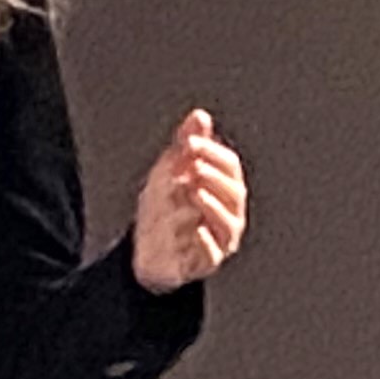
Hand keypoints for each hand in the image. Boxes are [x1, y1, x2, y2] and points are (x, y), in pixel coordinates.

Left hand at [130, 108, 248, 291]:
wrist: (145, 253)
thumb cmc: (163, 210)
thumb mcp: (168, 174)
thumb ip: (186, 147)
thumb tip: (200, 116)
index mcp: (223, 190)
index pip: (229, 167)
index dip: (212, 152)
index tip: (189, 143)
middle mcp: (229, 214)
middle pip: (234, 194)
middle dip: (214, 177)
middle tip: (193, 166)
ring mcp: (219, 240)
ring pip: (227, 223)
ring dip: (211, 205)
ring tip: (193, 190)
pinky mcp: (205, 263)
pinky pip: (211, 253)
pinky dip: (205, 241)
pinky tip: (196, 229)